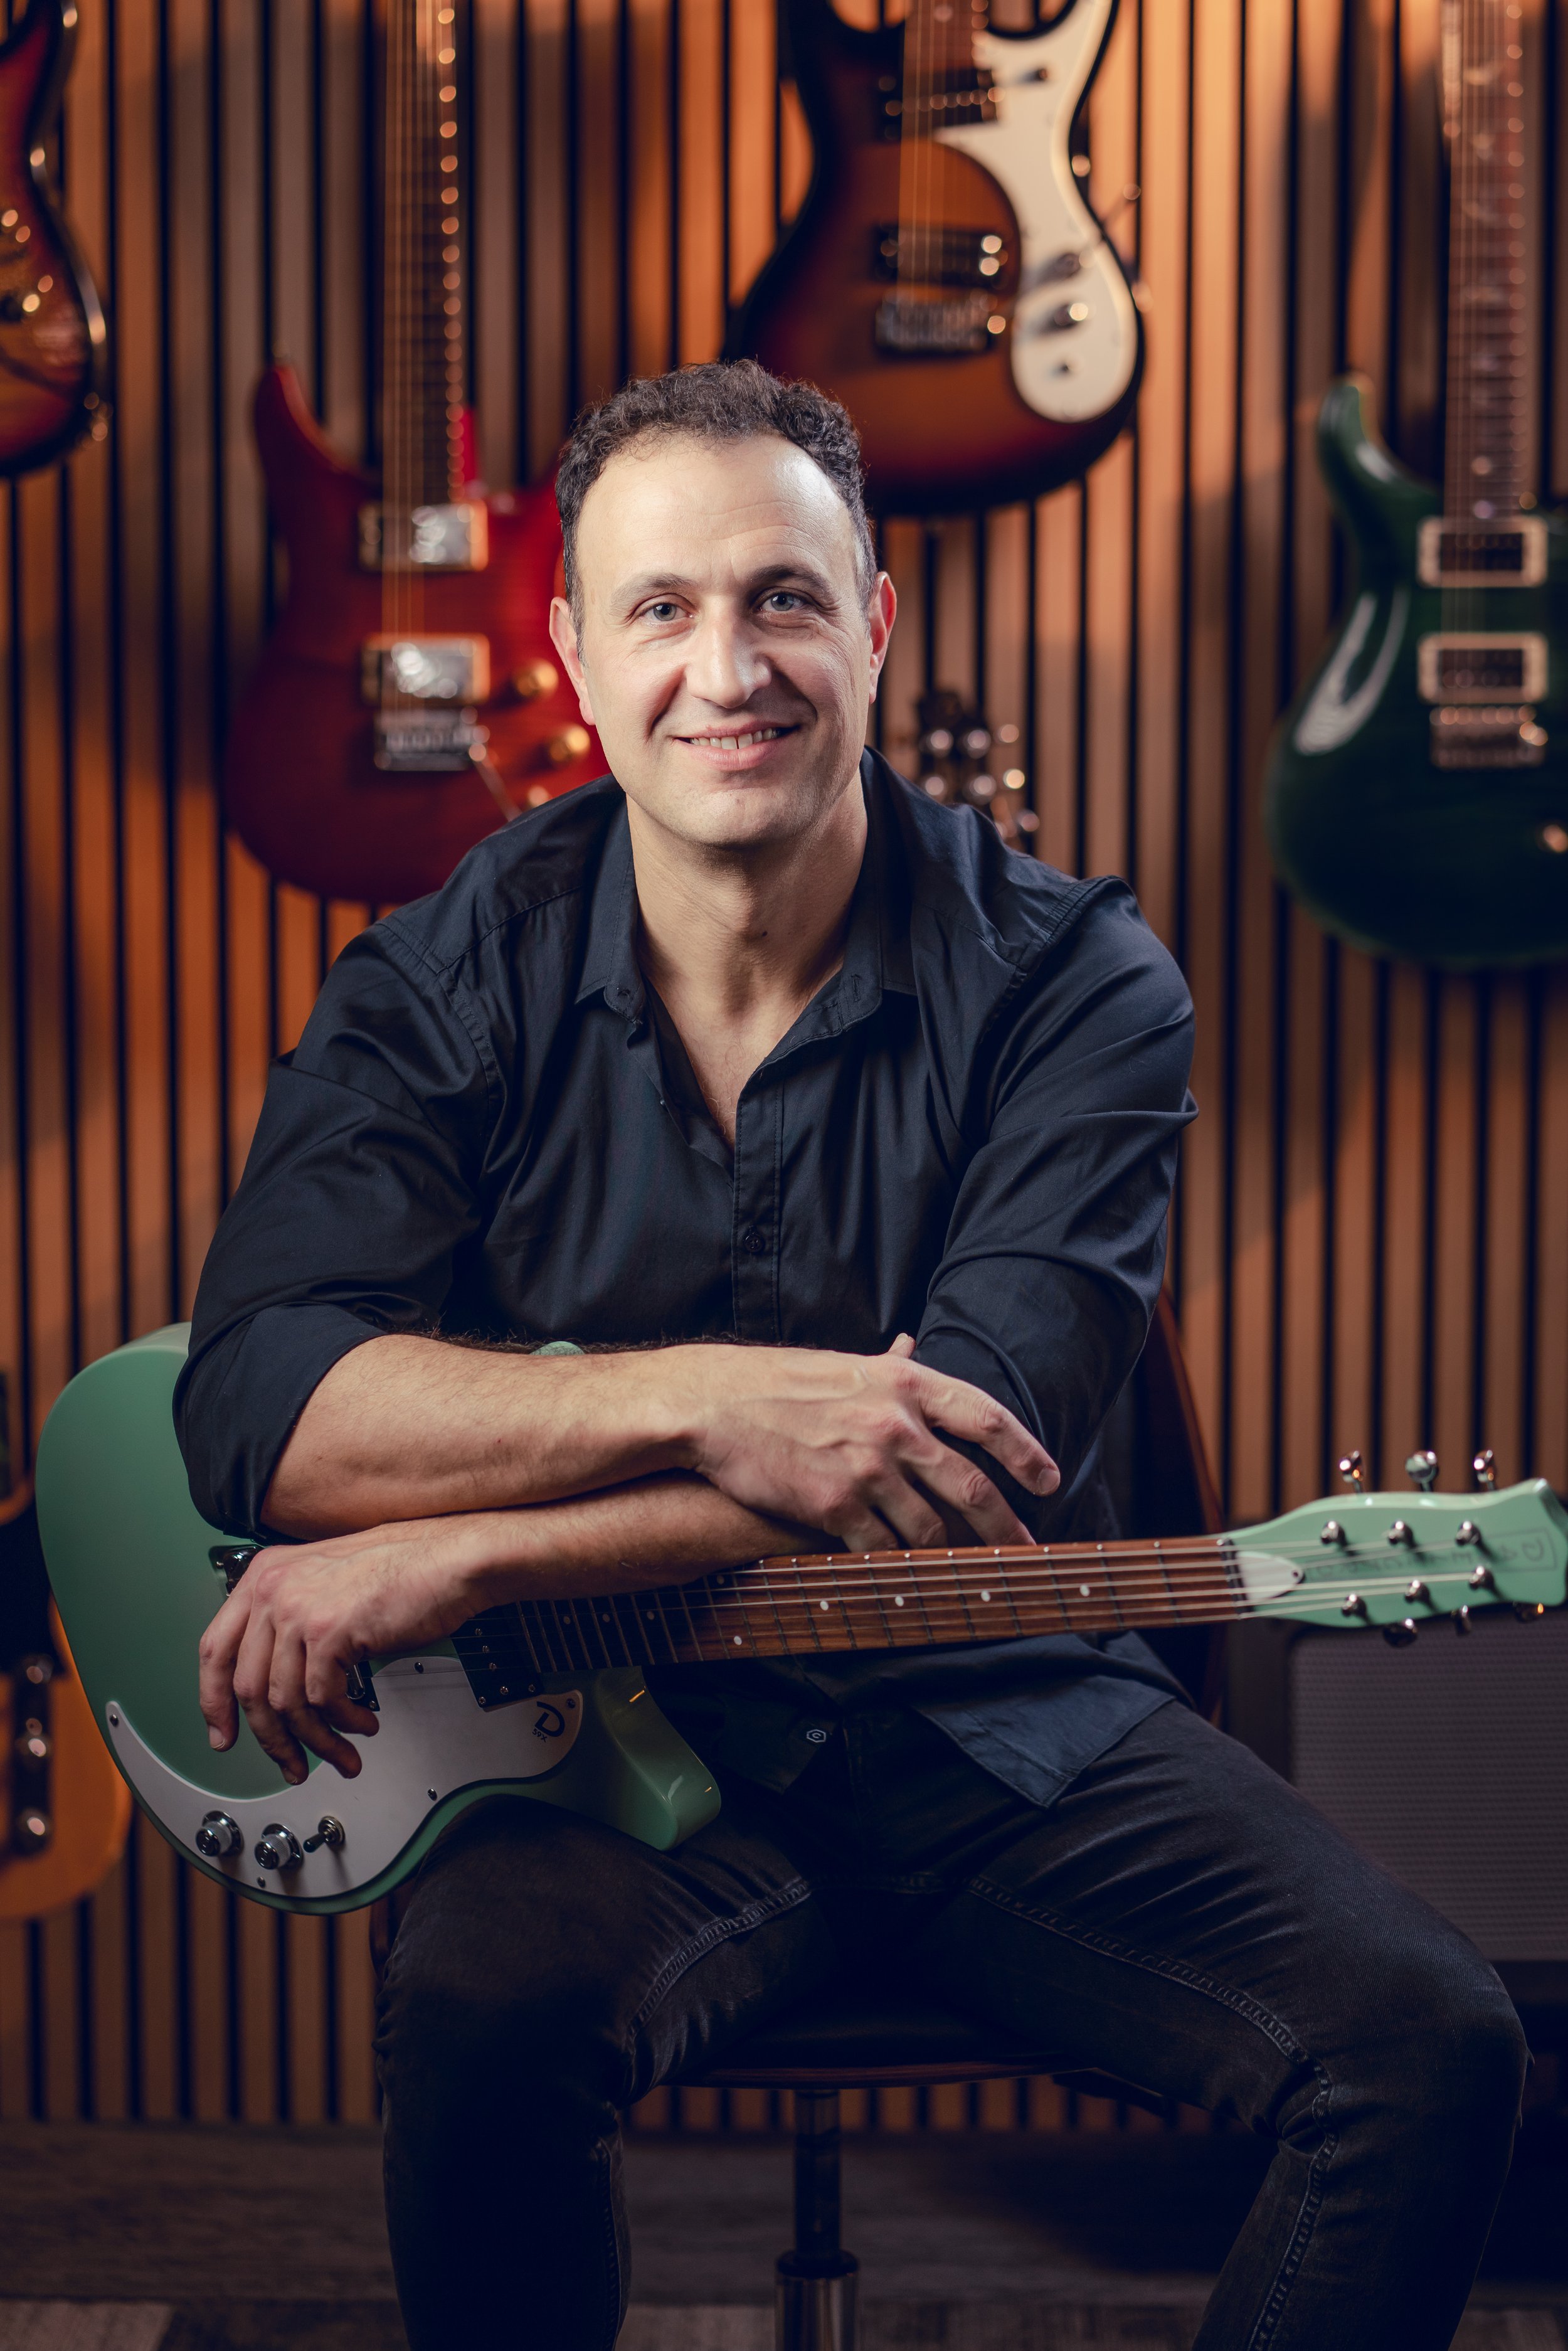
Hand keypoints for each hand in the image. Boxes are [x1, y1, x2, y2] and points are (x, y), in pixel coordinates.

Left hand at [198, 1514, 493, 1785]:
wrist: (452, 1558)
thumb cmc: (405, 1569)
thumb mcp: (329, 1584)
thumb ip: (292, 1619)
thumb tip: (276, 1679)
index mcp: (265, 1574)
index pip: (216, 1649)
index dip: (214, 1702)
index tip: (225, 1734)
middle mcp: (274, 1588)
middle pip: (247, 1686)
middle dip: (271, 1739)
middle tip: (290, 1763)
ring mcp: (298, 1608)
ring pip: (284, 1702)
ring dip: (315, 1741)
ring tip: (340, 1755)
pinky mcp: (329, 1631)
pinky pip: (322, 1700)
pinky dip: (343, 1723)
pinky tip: (362, 1723)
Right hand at [670, 1336, 1058, 1551]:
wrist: (713, 1405)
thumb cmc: (776, 1384)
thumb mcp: (845, 1365)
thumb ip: (888, 1367)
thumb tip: (912, 1346)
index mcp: (904, 1384)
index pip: (986, 1417)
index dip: (1025, 1452)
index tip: (1048, 1480)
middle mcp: (896, 1424)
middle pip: (972, 1486)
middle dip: (1005, 1527)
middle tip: (1022, 1552)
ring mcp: (867, 1467)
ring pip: (929, 1529)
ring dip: (946, 1557)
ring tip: (959, 1574)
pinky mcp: (834, 1506)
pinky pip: (880, 1549)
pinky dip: (894, 1569)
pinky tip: (902, 1580)